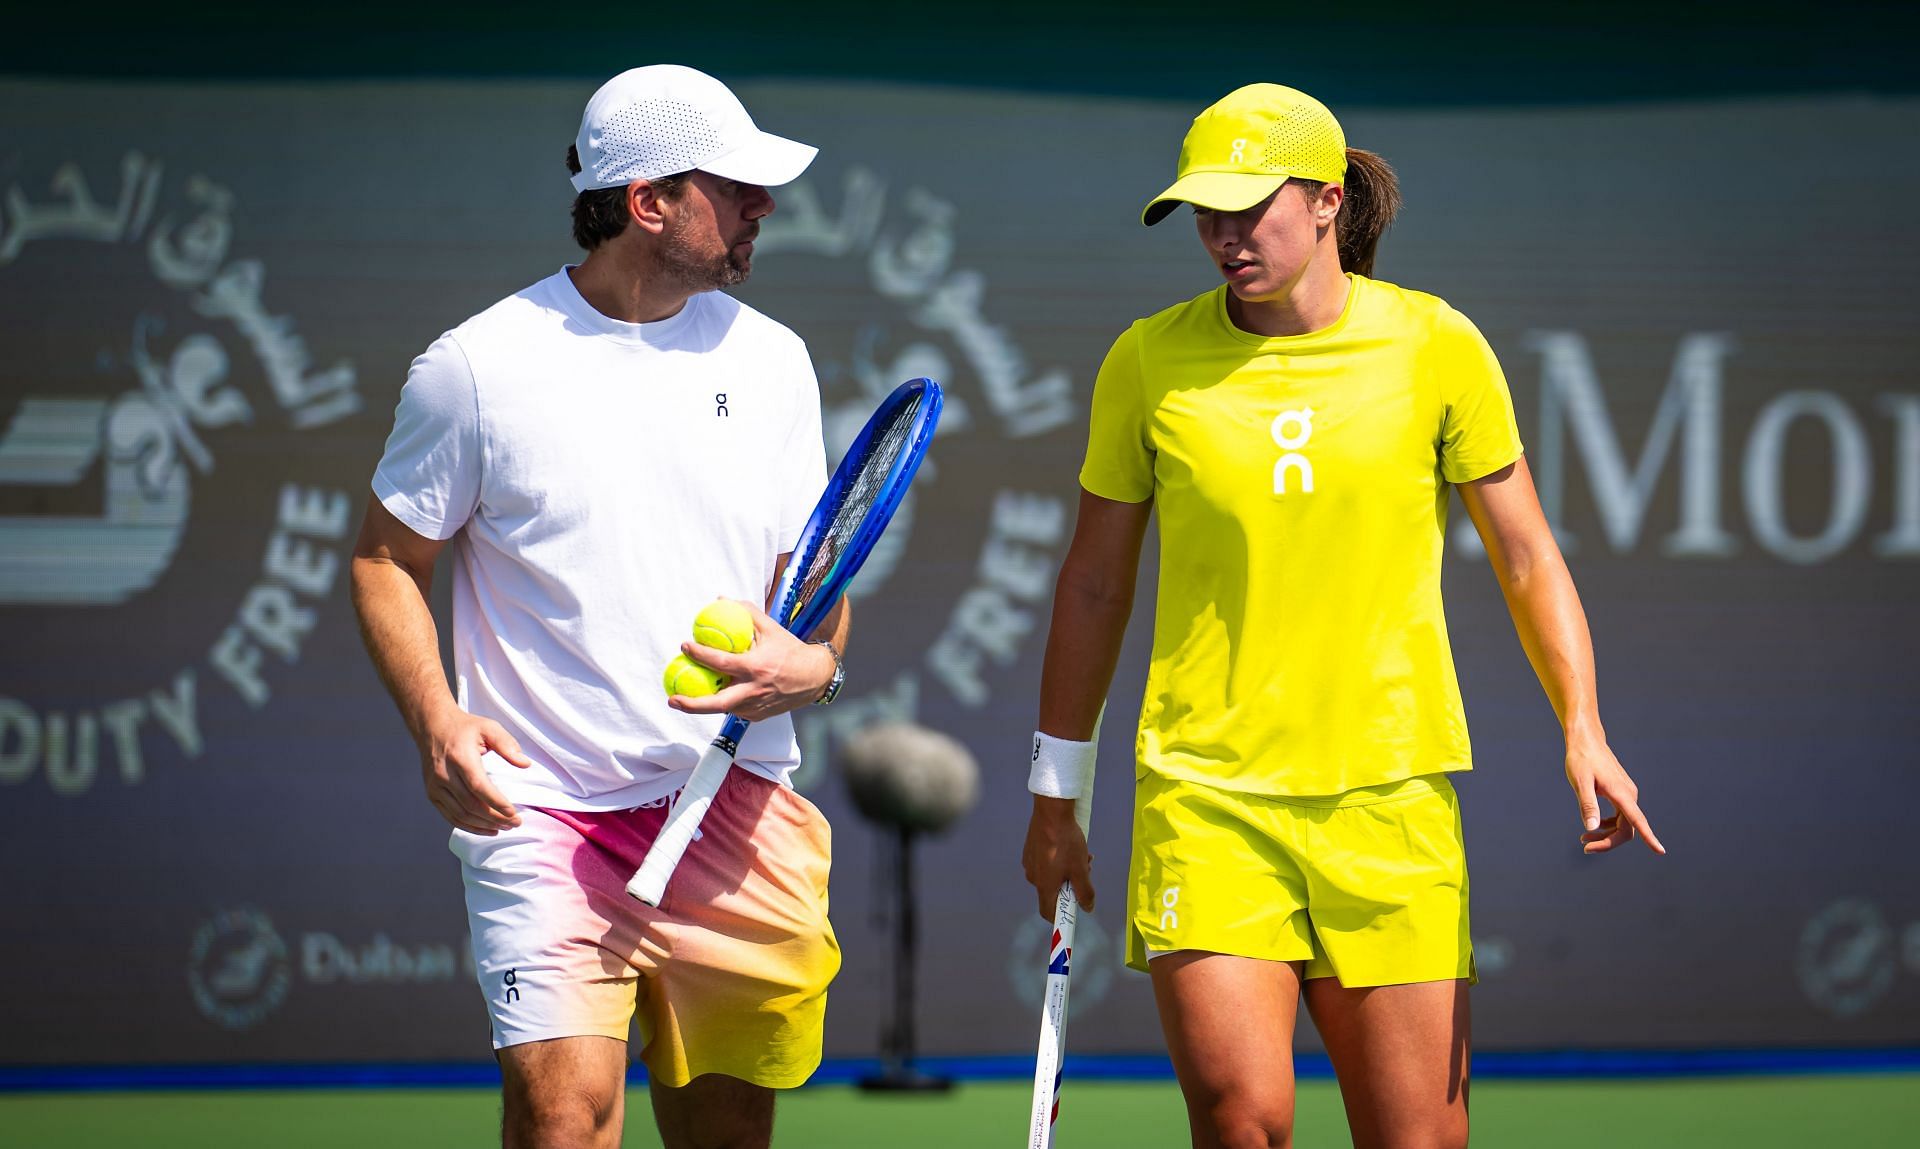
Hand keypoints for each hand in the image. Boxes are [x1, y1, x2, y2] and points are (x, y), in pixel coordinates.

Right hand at [419, 704, 531, 833]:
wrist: (432, 727)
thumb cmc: (464, 728)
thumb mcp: (489, 727)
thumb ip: (507, 744)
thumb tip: (525, 764)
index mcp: (459, 757)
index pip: (478, 786)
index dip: (496, 802)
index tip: (513, 813)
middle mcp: (444, 774)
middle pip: (471, 804)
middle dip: (495, 817)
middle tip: (515, 823)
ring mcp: (435, 786)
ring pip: (460, 814)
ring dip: (484, 825)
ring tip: (505, 827)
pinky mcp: (432, 794)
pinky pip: (451, 816)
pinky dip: (469, 826)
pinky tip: (487, 829)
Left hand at [667, 600, 835, 721]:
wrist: (815, 677)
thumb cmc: (791, 650)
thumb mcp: (770, 627)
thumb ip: (746, 612)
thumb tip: (721, 599)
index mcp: (756, 667)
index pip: (721, 662)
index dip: (700, 654)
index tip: (684, 646)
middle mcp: (755, 690)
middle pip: (716, 703)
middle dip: (691, 704)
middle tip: (672, 698)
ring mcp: (756, 707)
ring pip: (724, 708)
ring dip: (706, 703)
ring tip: (687, 697)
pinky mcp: (758, 716)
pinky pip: (736, 710)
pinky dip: (726, 701)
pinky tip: (719, 693)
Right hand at [1022, 795, 1094, 919]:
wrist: (1051, 812)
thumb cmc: (1066, 842)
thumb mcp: (1081, 869)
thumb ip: (1084, 892)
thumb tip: (1087, 908)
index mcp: (1044, 886)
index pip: (1048, 912)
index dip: (1061, 916)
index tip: (1074, 911)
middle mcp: (1033, 877)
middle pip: (1053, 892)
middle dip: (1070, 886)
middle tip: (1085, 871)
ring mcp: (1030, 863)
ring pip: (1051, 875)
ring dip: (1066, 871)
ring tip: (1081, 855)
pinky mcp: (1030, 850)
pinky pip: (1045, 863)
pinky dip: (1057, 860)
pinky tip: (1068, 846)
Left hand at [1566, 730, 1664, 854]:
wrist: (1586, 741)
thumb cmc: (1581, 759)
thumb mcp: (1580, 782)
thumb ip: (1587, 805)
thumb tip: (1591, 828)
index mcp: (1621, 794)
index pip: (1638, 821)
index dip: (1649, 837)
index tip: (1660, 852)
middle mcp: (1629, 795)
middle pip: (1627, 829)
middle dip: (1608, 842)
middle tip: (1584, 847)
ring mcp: (1627, 794)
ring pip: (1623, 823)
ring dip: (1606, 835)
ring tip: (1583, 839)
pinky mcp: (1622, 792)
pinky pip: (1621, 816)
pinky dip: (1608, 825)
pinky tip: (1595, 826)